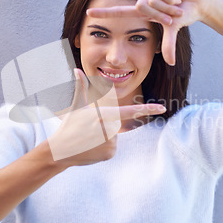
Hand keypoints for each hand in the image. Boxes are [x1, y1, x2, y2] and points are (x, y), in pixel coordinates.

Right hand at [48, 69, 165, 164]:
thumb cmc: (68, 126)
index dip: (147, 109)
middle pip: (117, 123)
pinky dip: (104, 147)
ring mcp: (111, 142)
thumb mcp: (76, 106)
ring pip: (115, 135)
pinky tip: (92, 147)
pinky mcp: (110, 153)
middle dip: (105, 124)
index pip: (130, 110)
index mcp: (103, 114)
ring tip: (89, 138)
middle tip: (89, 129)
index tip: (162, 107)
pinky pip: (113, 147)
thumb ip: (80, 87)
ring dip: (104, 136)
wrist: (60, 151)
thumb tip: (76, 69)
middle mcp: (109, 129)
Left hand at [87, 0, 209, 64]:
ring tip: (177, 6)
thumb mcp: (173, 30)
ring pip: (152, 0)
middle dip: (158, 15)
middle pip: (140, 7)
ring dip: (167, 7)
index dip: (104, 13)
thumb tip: (170, 63)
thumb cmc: (184, 15)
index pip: (120, 12)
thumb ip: (168, 44)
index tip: (87, 13)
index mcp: (143, 10)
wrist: (200, 2)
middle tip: (172, 17)